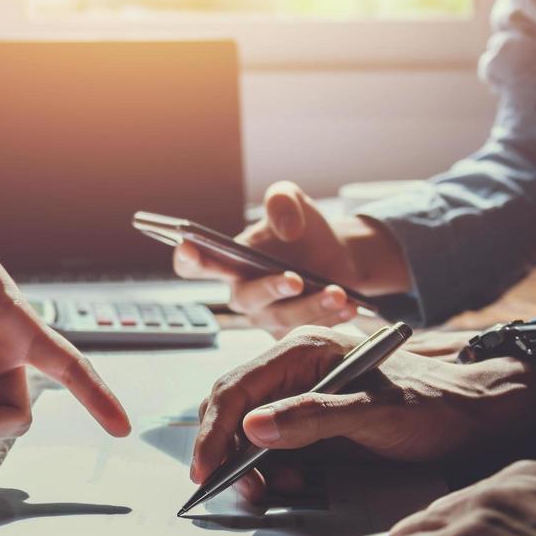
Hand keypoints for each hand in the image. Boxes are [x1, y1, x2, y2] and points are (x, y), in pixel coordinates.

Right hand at [172, 181, 411, 337]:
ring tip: (339, 292)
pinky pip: (306, 333)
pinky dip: (329, 318)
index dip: (188, 259)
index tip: (190, 248)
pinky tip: (348, 304)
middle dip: (270, 289)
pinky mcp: (290, 335)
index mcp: (228, 261)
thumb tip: (286, 229)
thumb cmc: (303, 230)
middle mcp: (242, 294)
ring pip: (283, 319)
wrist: (339, 257)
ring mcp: (266, 318)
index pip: (194, 265)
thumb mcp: (293, 200)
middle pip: (246, 298)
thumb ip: (282, 200)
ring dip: (312, 306)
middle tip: (294, 280)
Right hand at [191, 327, 535, 502]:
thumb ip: (313, 417)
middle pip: (232, 408)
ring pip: (247, 431)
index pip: (237, 388)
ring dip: (248, 466)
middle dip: (226, 452)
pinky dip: (270, 470)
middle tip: (239, 490)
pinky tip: (291, 483)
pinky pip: (271, 446)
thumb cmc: (432, 403)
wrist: (470, 416)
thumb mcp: (374, 412)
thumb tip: (253, 428)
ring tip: (271, 489)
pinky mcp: (310, 421)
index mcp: (303, 350)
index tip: (207, 470)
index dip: (215, 431)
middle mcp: (295, 368)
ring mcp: (300, 395)